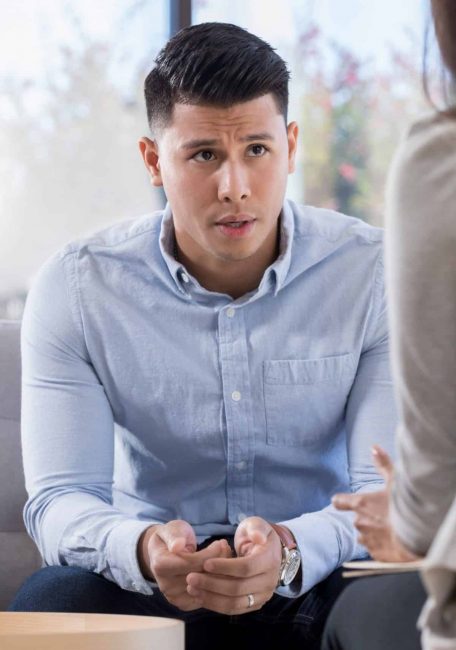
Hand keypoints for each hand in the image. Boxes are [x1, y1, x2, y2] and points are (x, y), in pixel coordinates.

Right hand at [138, 520, 231, 610]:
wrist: (163, 554)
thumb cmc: (171, 537)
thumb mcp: (171, 529)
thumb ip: (174, 536)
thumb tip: (177, 546)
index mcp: (160, 566)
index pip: (191, 564)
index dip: (209, 554)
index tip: (220, 542)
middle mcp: (166, 586)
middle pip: (200, 577)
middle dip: (218, 562)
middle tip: (227, 547)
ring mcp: (175, 598)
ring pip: (206, 589)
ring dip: (221, 573)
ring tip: (226, 555)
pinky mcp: (185, 604)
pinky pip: (207, 596)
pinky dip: (217, 583)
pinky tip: (221, 569)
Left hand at [186, 516, 282, 614]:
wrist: (266, 551)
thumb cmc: (256, 534)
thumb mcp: (256, 524)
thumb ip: (256, 528)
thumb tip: (258, 537)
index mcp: (270, 560)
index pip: (246, 568)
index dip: (224, 567)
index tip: (205, 563)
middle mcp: (269, 582)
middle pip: (238, 588)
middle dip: (212, 584)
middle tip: (190, 577)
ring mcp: (262, 596)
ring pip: (235, 603)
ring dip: (211, 597)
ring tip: (191, 588)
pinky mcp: (254, 604)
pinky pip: (234, 609)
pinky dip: (215, 604)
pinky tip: (200, 596)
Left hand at [332, 446, 419, 561]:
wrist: (417, 538)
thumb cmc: (405, 507)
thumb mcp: (396, 481)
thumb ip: (383, 464)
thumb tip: (373, 447)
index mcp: (360, 504)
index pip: (338, 501)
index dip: (341, 501)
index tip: (344, 501)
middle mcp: (359, 522)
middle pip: (357, 518)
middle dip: (367, 517)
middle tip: (384, 515)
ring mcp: (367, 540)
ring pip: (365, 535)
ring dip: (373, 532)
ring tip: (389, 529)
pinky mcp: (376, 554)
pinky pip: (375, 549)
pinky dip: (381, 546)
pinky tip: (393, 541)